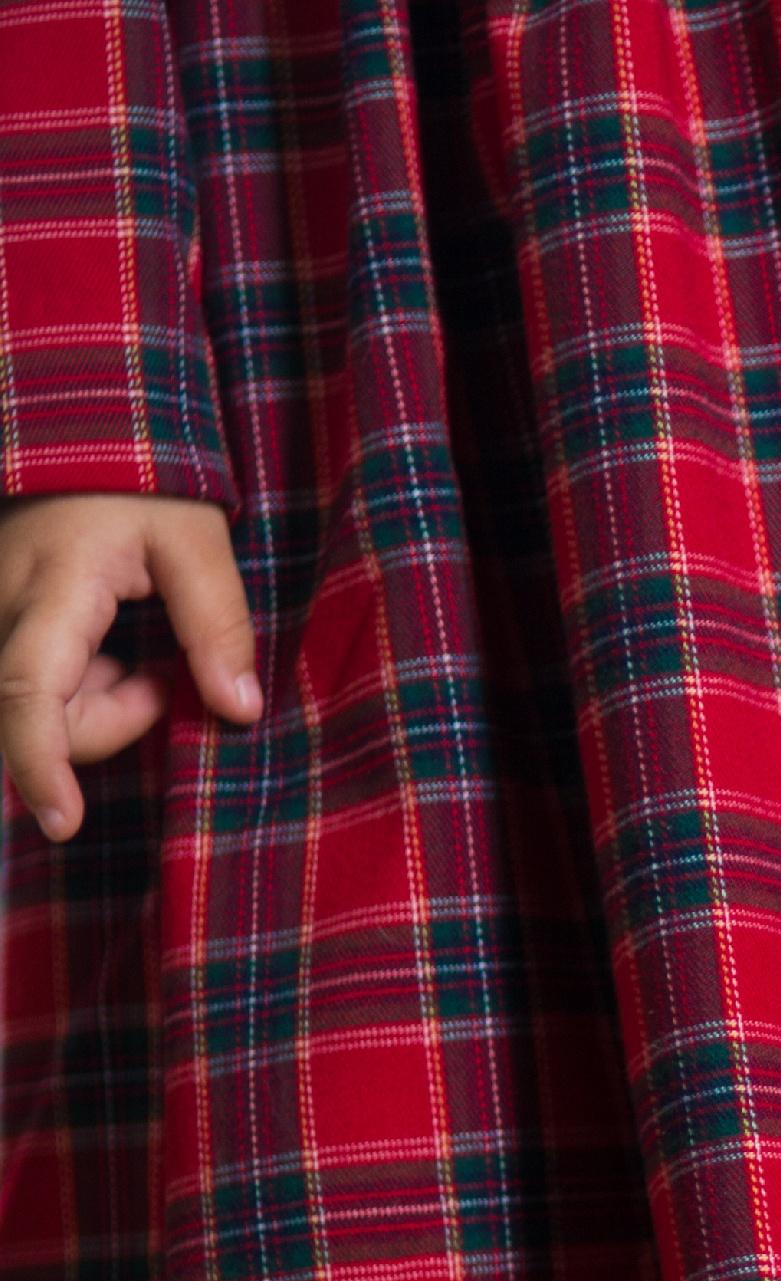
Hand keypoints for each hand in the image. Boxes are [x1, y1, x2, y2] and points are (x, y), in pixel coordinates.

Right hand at [0, 493, 257, 841]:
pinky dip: (81, 689)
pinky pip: (35, 686)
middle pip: (38, 716)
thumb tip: (239, 709)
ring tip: (140, 655)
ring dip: (98, 704)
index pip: (27, 695)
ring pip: (37, 707)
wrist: (80, 439)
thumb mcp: (197, 540)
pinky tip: (111, 651)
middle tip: (160, 678)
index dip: (40, 766)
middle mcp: (0, 609)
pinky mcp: (1, 624)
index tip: (62, 823)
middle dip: (110, 722)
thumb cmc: (142, 484)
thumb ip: (218, 624)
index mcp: (50, 592)